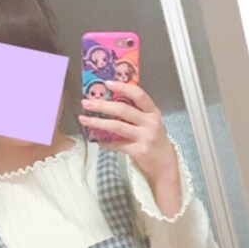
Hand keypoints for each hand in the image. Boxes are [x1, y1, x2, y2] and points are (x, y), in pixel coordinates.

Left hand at [78, 81, 179, 196]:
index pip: (138, 95)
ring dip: (98, 123)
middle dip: (102, 105)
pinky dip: (105, 142)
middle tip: (87, 103)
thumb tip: (110, 100)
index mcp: (153, 112)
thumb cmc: (154, 140)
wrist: (165, 164)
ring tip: (84, 119)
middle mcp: (150, 123)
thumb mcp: (150, 122)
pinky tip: (97, 140)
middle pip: (123, 110)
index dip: (122, 87)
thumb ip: (135, 111)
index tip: (107, 83)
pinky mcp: (138, 151)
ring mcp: (145, 137)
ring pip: (117, 126)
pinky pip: (117, 144)